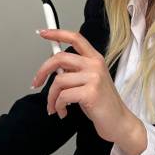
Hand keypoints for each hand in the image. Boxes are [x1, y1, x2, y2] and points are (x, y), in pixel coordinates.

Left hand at [32, 29, 146, 154]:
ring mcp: (94, 78)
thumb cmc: (102, 103)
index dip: (57, 33)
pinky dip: (58, 106)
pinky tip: (62, 112)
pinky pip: (63, 96)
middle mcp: (95, 65)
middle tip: (36, 82)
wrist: (119, 122)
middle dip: (42, 71)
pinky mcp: (91, 93)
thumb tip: (53, 69)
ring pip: (59, 81)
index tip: (42, 33)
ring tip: (54, 106)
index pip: (75, 38)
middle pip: (60, 58)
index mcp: (95, 59)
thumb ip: (74, 72)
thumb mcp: (90, 81)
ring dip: (51, 97)